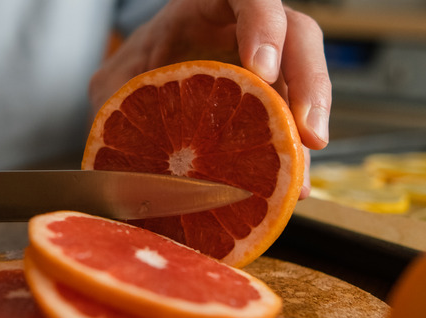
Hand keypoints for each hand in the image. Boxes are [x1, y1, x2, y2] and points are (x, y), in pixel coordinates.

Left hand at [90, 0, 330, 197]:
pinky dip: (292, 160)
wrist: (147, 80)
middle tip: (306, 133)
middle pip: (297, 36)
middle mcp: (248, 30)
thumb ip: (116, 98)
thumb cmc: (139, 67)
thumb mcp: (117, 77)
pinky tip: (289, 191)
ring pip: (305, 83)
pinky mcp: (275, 100)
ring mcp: (270, 64)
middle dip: (308, 83)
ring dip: (305, 134)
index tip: (261, 71)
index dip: (262, 25)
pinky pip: (292, 125)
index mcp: (207, 6)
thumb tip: (118, 148)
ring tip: (298, 180)